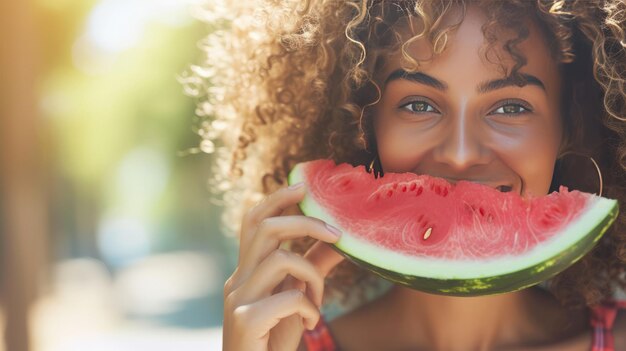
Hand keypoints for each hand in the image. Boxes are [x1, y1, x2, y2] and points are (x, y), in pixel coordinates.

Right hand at [222, 182, 344, 350]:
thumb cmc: (273, 340)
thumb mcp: (297, 299)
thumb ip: (312, 269)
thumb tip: (338, 240)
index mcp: (246, 271)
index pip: (254, 221)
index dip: (277, 198)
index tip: (304, 185)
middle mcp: (237, 280)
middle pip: (264, 227)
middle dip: (304, 222)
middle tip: (337, 232)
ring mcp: (237, 299)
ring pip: (282, 259)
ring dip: (312, 277)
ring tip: (318, 301)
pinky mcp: (246, 320)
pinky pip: (289, 296)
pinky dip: (309, 307)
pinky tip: (309, 323)